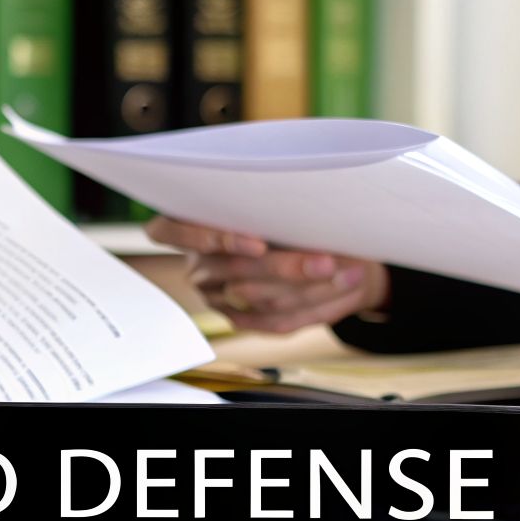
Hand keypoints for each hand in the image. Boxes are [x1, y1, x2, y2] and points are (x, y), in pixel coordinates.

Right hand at [144, 217, 388, 333]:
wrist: (286, 242)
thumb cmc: (267, 207)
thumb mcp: (258, 198)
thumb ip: (265, 201)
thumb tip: (303, 200)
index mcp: (185, 227)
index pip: (171, 233)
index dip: (214, 239)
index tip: (258, 244)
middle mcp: (198, 266)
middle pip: (237, 270)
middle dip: (287, 267)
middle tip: (327, 261)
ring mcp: (215, 297)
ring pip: (261, 300)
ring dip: (310, 287)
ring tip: (349, 272)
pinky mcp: (237, 318)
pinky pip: (274, 322)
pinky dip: (313, 305)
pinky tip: (342, 288)